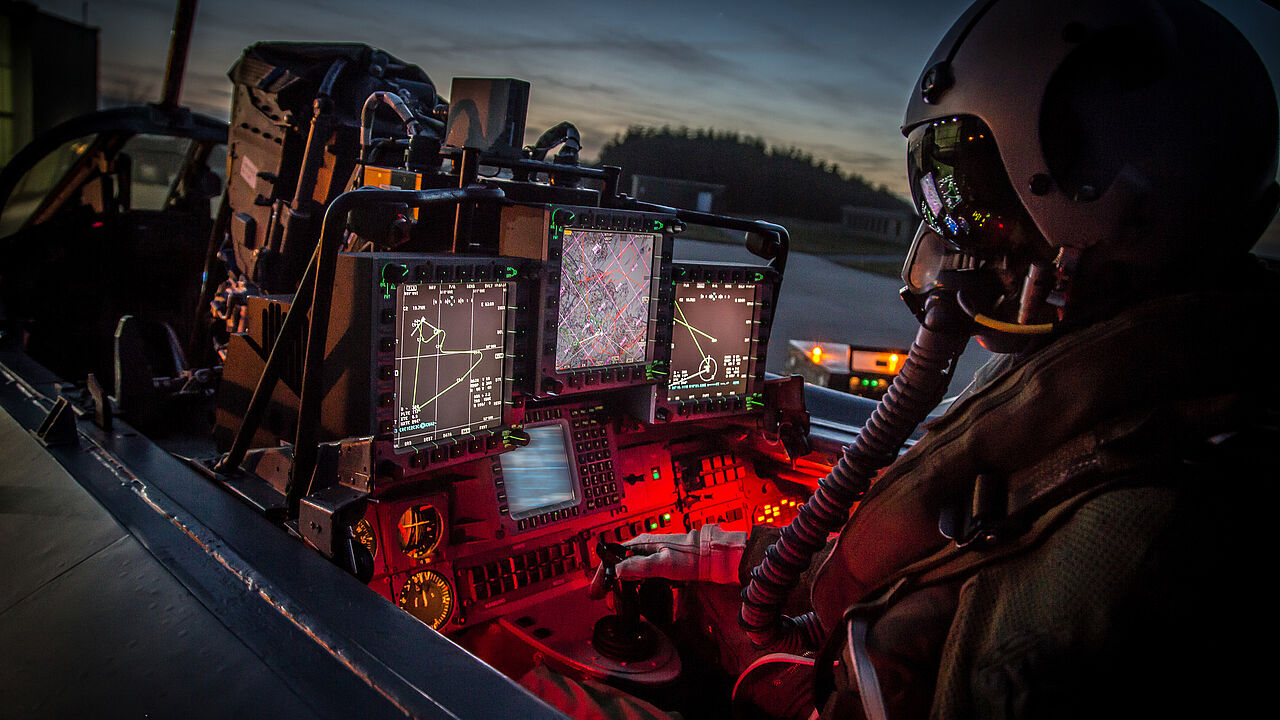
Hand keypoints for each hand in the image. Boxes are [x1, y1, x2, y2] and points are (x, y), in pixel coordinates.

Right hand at [590, 525, 746, 597]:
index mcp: (641, 544)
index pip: (611, 557)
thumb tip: (618, 570)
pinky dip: (632, 582)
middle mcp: (644, 547)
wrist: (710, 556)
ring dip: (619, 583)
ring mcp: (651, 554)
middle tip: (604, 599)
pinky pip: (639, 572)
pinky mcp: (659, 561)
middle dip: (608, 581)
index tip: (596, 590)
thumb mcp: (662, 564)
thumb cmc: (690, 557)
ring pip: (628, 568)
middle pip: (617, 564)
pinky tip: (635, 592)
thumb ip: (639, 567)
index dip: (601, 574)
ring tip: (616, 598)